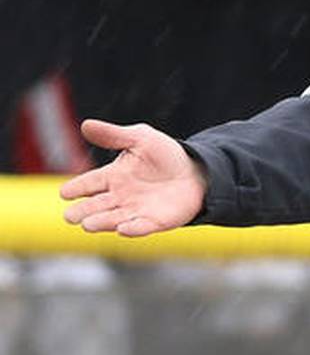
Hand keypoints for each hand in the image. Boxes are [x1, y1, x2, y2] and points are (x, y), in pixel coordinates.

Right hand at [59, 120, 206, 236]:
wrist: (198, 171)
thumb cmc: (165, 155)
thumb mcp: (141, 138)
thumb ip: (114, 135)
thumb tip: (85, 125)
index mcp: (112, 176)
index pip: (89, 183)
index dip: (76, 188)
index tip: (65, 193)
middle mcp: (119, 196)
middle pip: (95, 206)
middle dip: (82, 211)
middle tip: (70, 216)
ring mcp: (135, 211)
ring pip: (113, 219)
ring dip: (101, 222)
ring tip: (88, 224)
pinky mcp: (154, 222)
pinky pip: (140, 227)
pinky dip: (132, 229)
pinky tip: (123, 229)